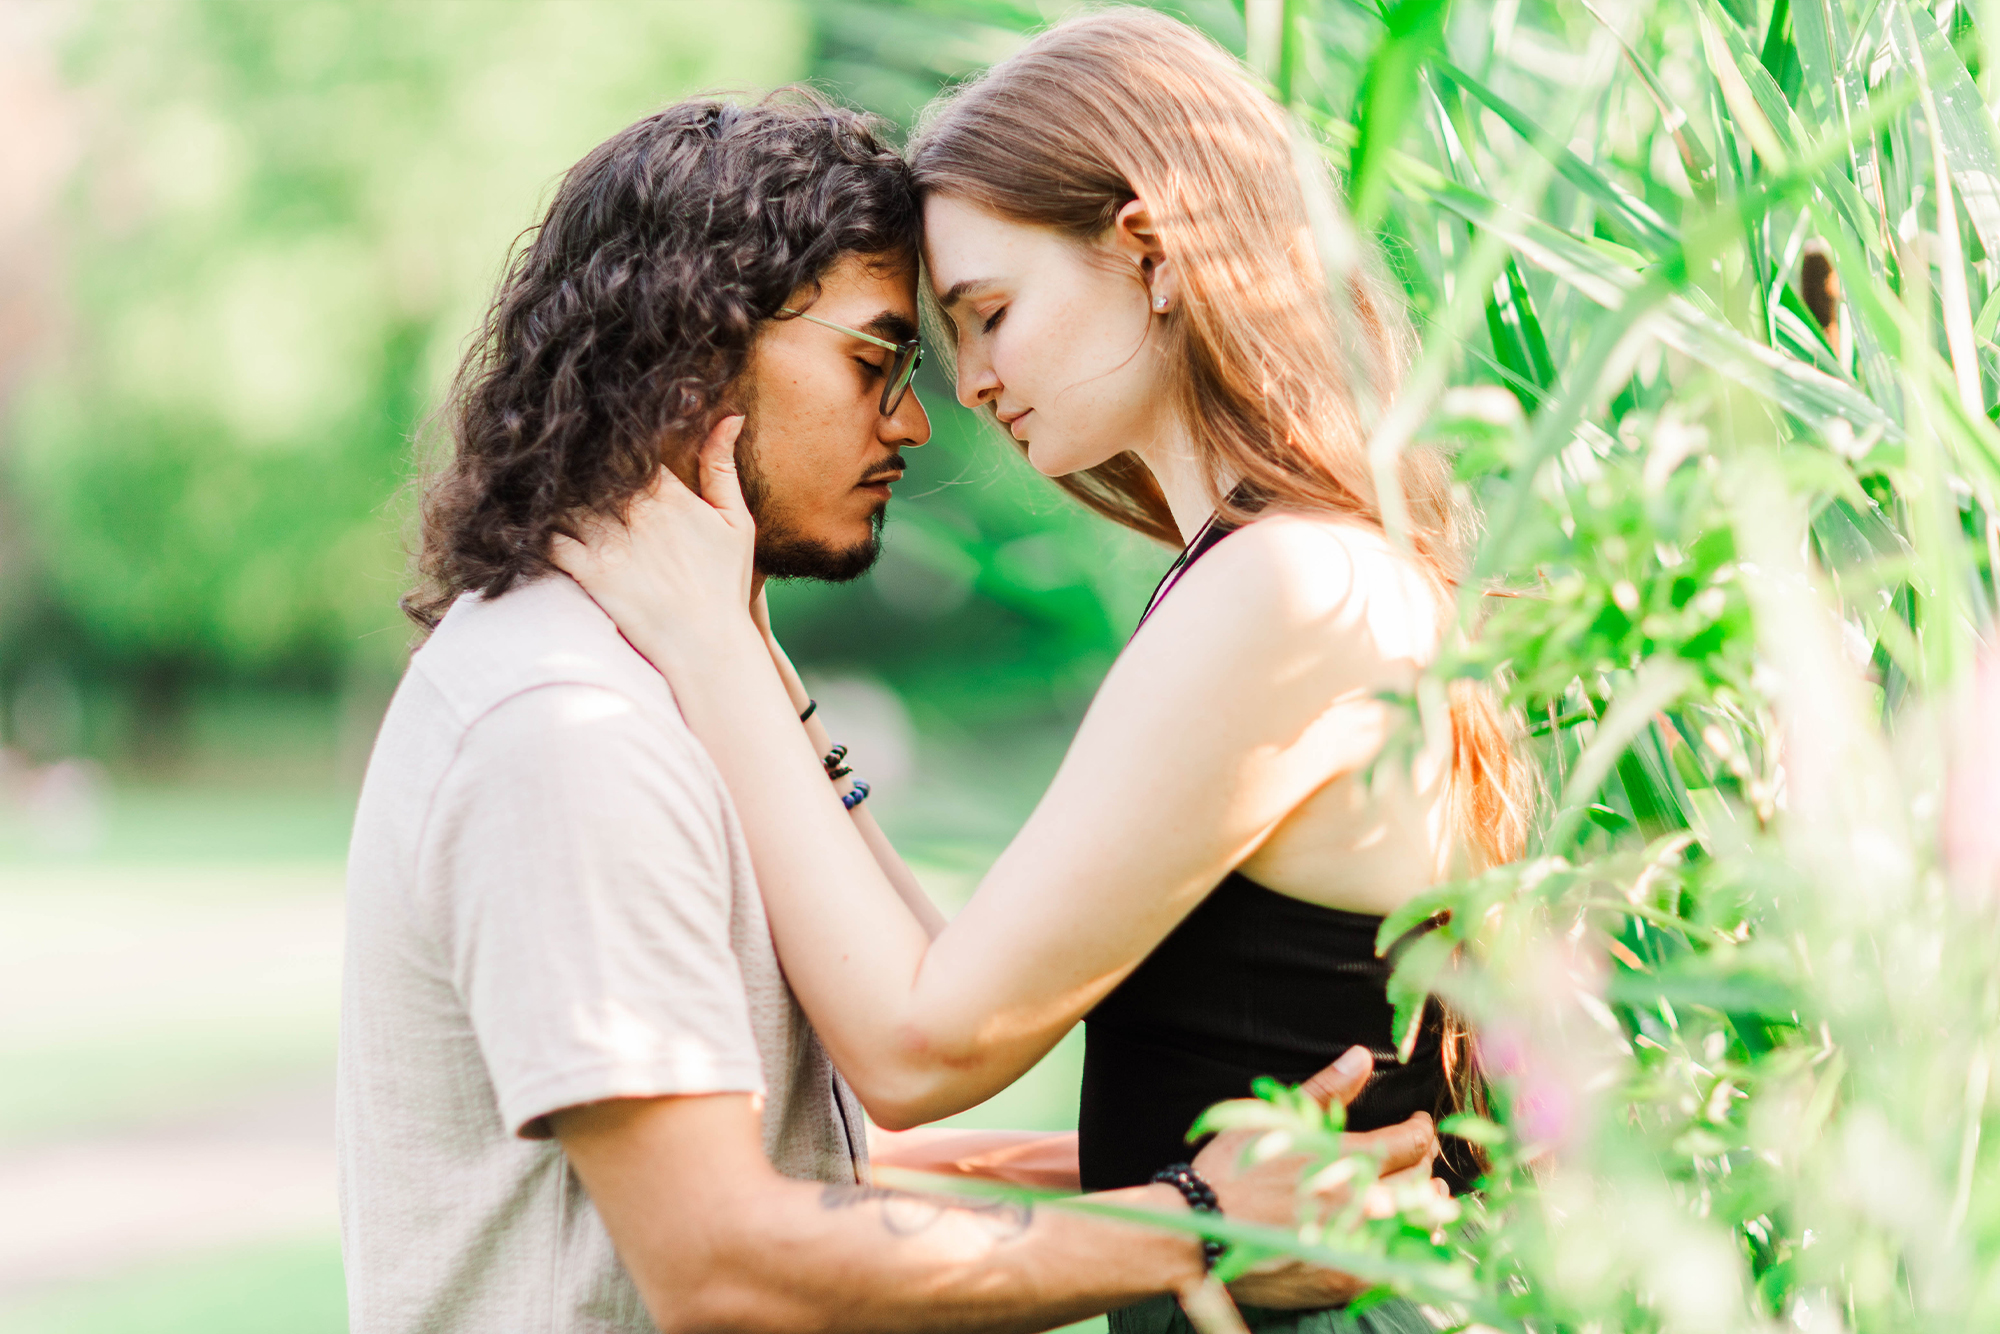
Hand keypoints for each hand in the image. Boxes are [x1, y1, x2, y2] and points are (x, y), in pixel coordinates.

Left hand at [550, 415, 757, 662]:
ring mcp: (610, 543)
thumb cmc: (724, 584)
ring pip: (566, 497)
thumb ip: (723, 467)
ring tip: (526, 467)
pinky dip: (531, 525)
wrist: (707, 646)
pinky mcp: (590, 573)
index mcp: (669, 495)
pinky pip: (549, 540)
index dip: (610, 432)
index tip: (593, 420)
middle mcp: (636, 513)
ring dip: (547, 482)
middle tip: (548, 432)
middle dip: (572, 451)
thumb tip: (731, 415)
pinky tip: (517, 512)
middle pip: (592, 467)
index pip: (630, 447)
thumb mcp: (736, 522)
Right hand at [1187, 1046, 1438, 1309]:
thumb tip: (1362, 1056)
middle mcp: (1360, 1202)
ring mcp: (1357, 1244)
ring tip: (1422, 1193)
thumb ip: (1326, 1089)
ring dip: (1424, 1205)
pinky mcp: (1347, 1278)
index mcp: (1346, 1158)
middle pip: (1418, 1181)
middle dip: (1422, 1163)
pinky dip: (1407, 1245)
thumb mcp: (1275, 1117)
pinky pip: (1397, 1264)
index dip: (1420, 1129)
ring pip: (1416, 1225)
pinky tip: (1403, 1235)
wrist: (1201, 1230)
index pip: (1411, 1142)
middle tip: (1416, 1155)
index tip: (1418, 1124)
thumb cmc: (1233, 1169)